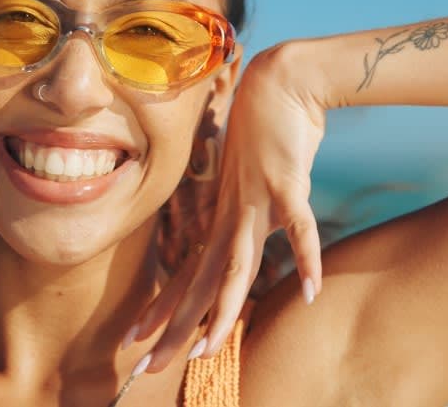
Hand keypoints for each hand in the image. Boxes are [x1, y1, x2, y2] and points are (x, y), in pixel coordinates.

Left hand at [127, 44, 325, 372]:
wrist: (281, 81)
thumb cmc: (266, 131)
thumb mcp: (251, 181)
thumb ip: (247, 213)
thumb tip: (242, 238)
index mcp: (223, 218)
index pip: (187, 275)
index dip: (164, 309)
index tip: (136, 341)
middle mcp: (232, 215)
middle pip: (201, 282)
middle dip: (175, 326)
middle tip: (146, 366)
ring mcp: (257, 200)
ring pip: (236, 264)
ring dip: (221, 308)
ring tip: (206, 348)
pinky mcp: (286, 181)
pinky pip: (298, 224)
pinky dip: (306, 254)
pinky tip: (311, 289)